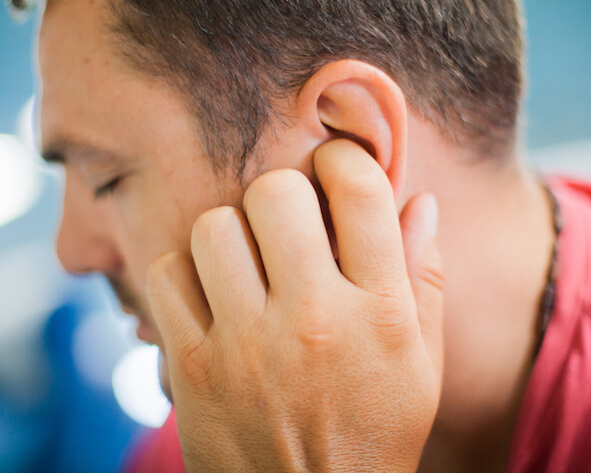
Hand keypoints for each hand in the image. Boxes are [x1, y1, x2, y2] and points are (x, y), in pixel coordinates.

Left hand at [145, 139, 443, 471]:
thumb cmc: (372, 432)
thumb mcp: (421, 364)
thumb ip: (424, 279)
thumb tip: (420, 201)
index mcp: (379, 313)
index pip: (359, 189)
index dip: (342, 158)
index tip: (332, 169)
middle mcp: (314, 321)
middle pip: (275, 192)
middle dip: (280, 195)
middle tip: (284, 224)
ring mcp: (246, 346)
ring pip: (214, 226)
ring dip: (228, 234)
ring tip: (244, 263)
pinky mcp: (192, 368)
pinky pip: (167, 273)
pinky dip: (183, 274)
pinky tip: (209, 297)